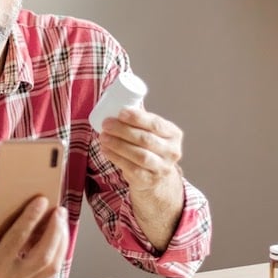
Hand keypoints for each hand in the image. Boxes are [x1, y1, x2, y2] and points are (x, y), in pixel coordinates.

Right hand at [0, 196, 68, 277]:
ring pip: (51, 266)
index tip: (41, 200)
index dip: (30, 218)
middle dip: (54, 231)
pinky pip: (51, 271)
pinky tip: (58, 235)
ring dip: (61, 241)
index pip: (16, 239)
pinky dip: (58, 251)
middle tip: (59, 211)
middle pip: (42, 257)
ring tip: (61, 220)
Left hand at [98, 107, 185, 251]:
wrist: (156, 177)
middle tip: (106, 124)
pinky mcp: (149, 180)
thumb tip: (116, 97)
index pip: (156, 124)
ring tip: (103, 136)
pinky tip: (106, 150)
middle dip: (123, 130)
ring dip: (118, 144)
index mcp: (174, 134)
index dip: (137, 118)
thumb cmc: (149, 147)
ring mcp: (162, 168)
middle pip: (146, 139)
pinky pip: (131, 169)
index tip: (120, 112)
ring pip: (139, 155)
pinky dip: (116, 158)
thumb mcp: (152, 132)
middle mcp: (172, 152)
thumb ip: (140, 119)